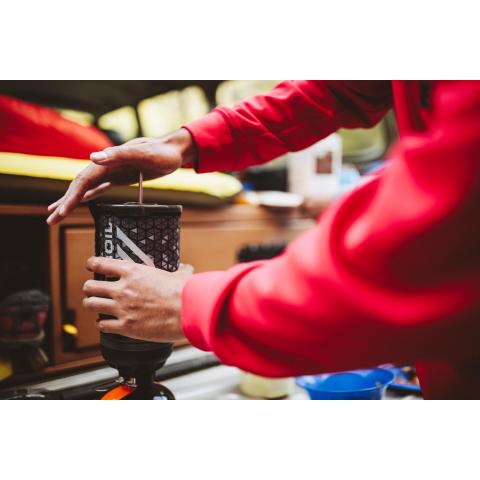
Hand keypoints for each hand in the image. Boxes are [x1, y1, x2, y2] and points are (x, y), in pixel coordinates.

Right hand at [46, 128, 195, 224]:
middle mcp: (106, 165)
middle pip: (80, 186)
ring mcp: (112, 171)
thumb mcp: (142, 153)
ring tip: (58, 213)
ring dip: (72, 200)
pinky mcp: (121, 176)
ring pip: (87, 187)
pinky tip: (81, 201)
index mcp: (107, 160)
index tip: (61, 213)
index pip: (83, 180)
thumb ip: (118, 155)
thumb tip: (92, 158)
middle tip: (51, 221)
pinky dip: (88, 195)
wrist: (174, 150)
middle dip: (65, 203)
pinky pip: (100, 187)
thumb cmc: (160, 152)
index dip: (70, 197)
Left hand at [82, 257, 193, 341]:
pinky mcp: (126, 327)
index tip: (90, 265)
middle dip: (89, 287)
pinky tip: (104, 323)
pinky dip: (101, 324)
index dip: (93, 264)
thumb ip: (178, 271)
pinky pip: (103, 325)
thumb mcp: (180, 275)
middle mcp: (123, 289)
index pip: (102, 264)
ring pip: (91, 304)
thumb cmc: (184, 293)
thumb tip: (185, 269)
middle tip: (92, 289)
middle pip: (90, 286)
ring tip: (93, 304)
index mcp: (134, 272)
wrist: (188, 312)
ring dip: (91, 304)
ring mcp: (122, 308)